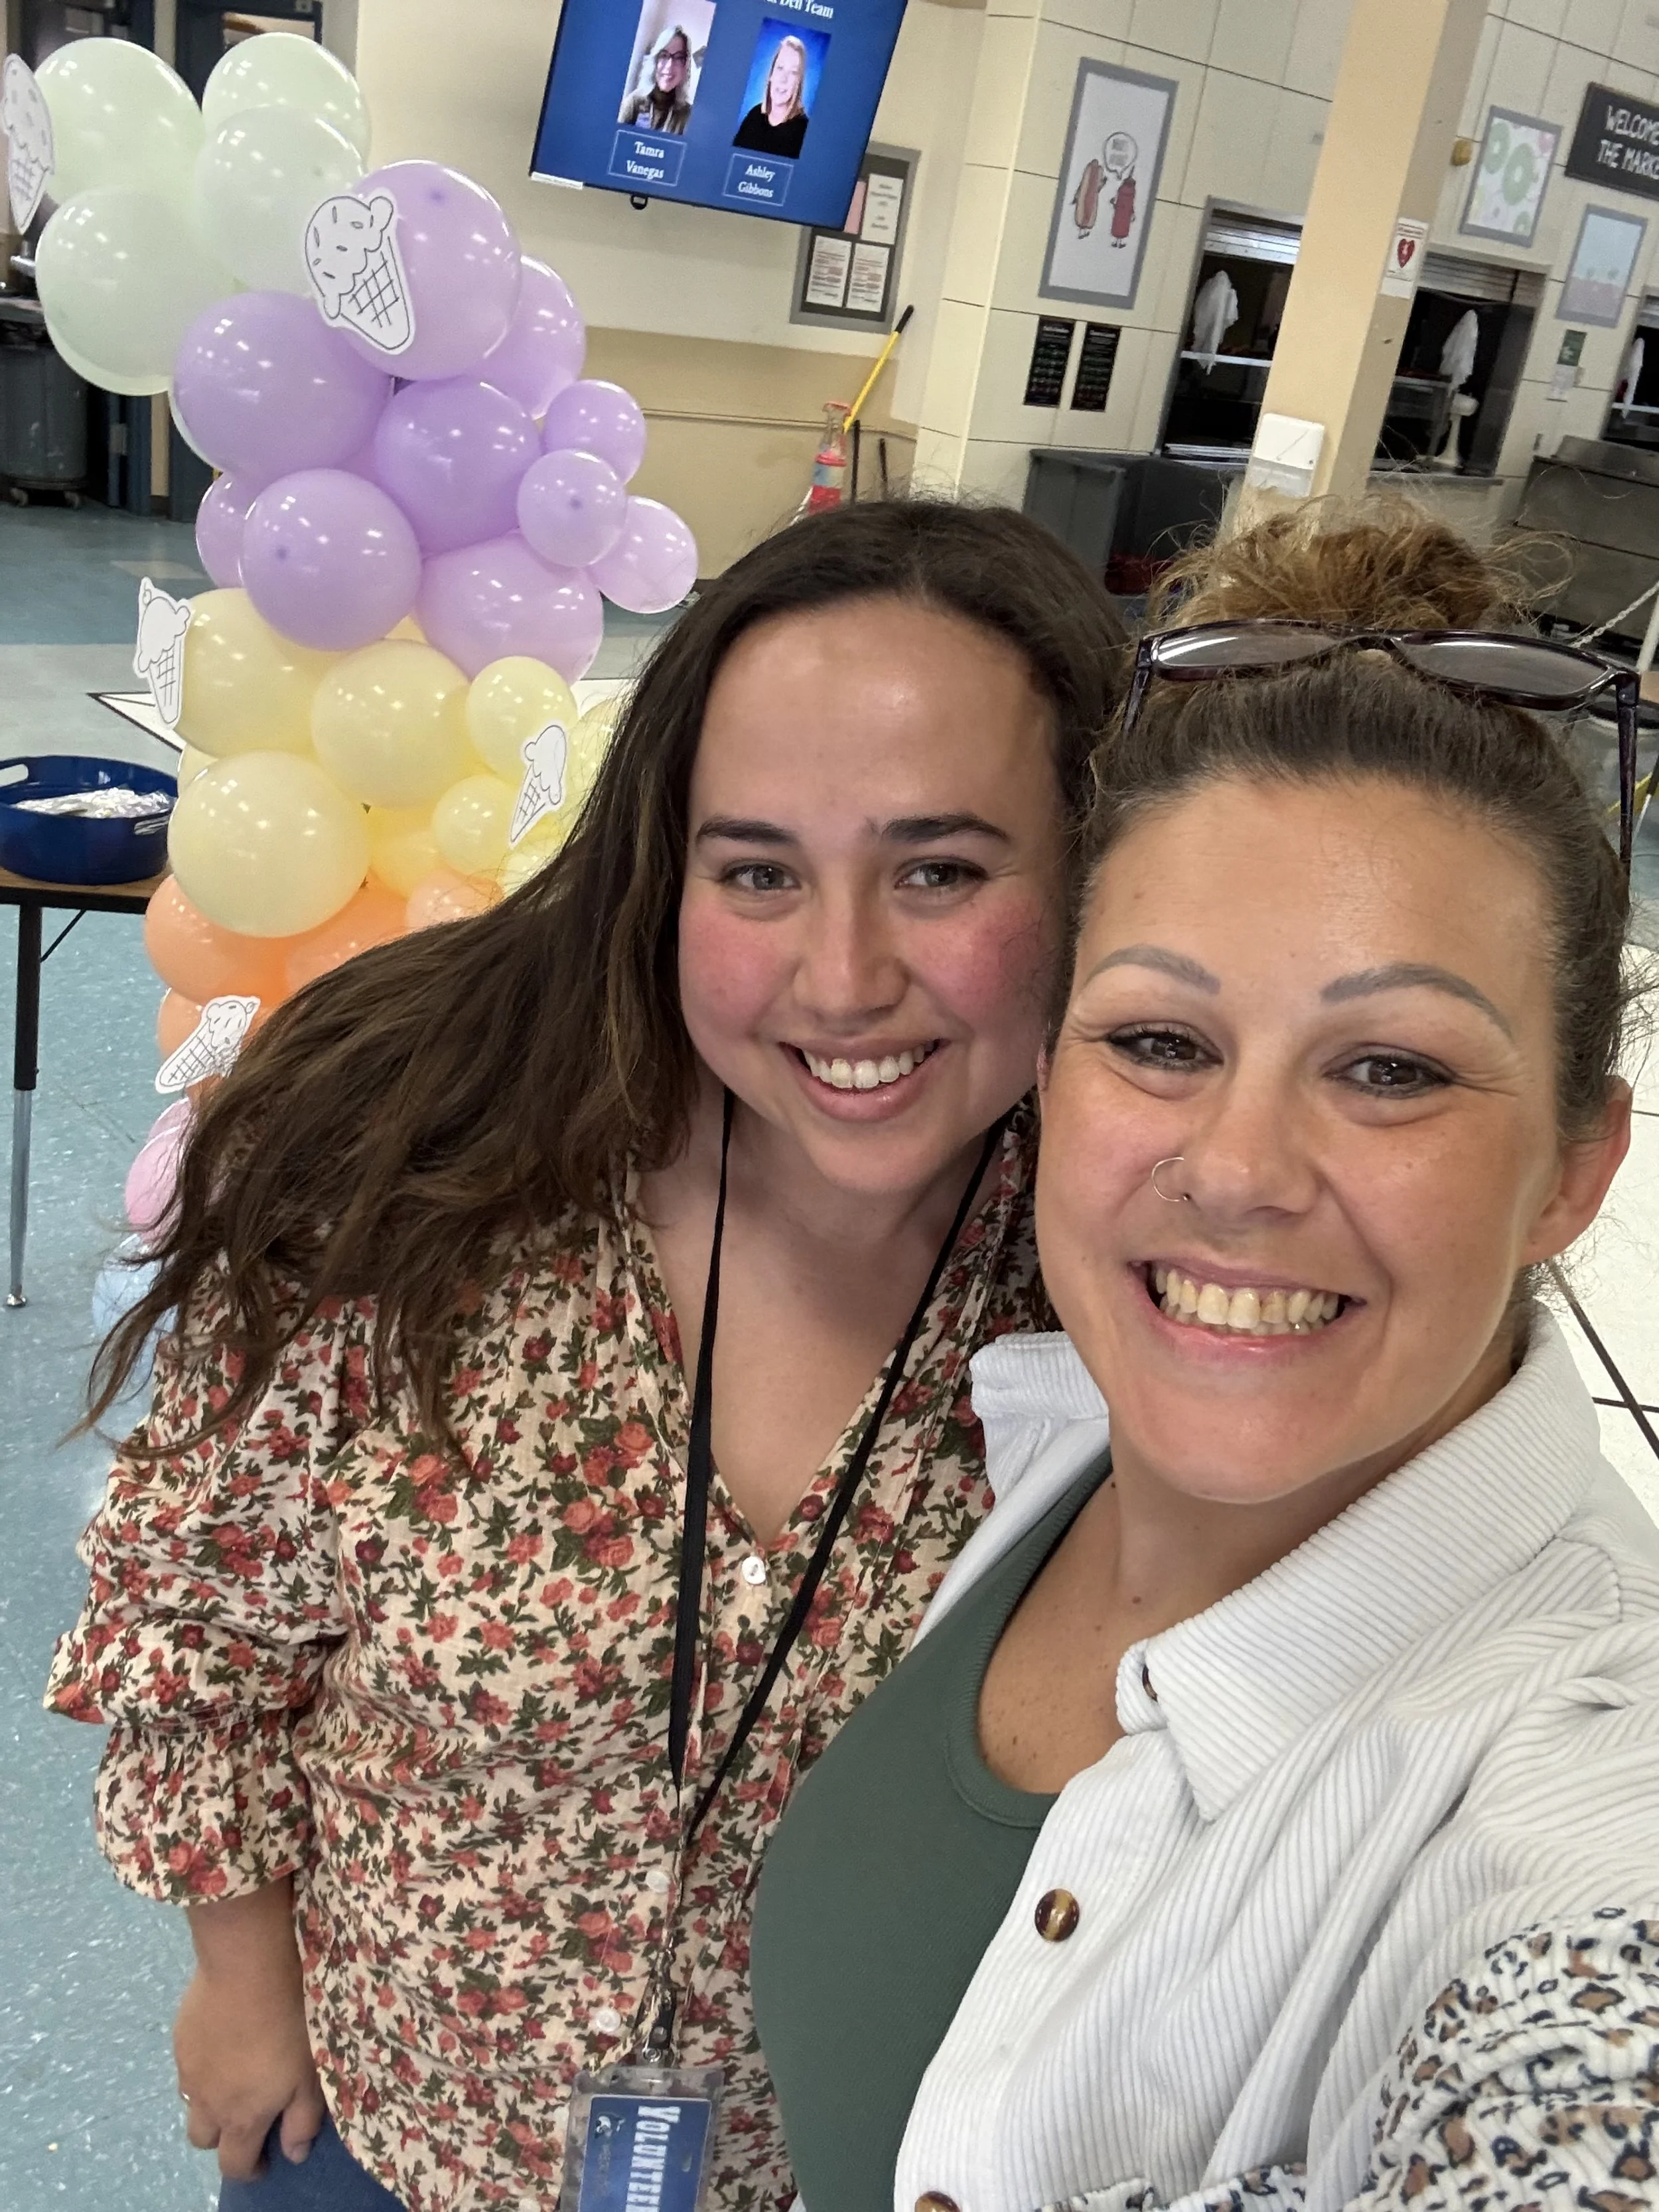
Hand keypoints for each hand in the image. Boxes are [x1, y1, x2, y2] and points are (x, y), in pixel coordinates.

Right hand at [175, 1885, 326, 2180]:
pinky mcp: (180, 2039)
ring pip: (191, 2103)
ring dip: (209, 2102)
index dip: (250, 2169)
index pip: (235, 2164)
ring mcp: (188, 2070)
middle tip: (247, 2115)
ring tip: (235, 2076)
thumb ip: (302, 2119)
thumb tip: (293, 2153)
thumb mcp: (309, 2074)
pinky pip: (187, 2067)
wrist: (248, 1966)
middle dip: (223, 2137)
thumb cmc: (289, 2022)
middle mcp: (207, 2102)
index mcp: (242, 2117)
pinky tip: (225, 2039)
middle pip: (204, 2140)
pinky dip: (204, 2067)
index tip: (264, 2161)